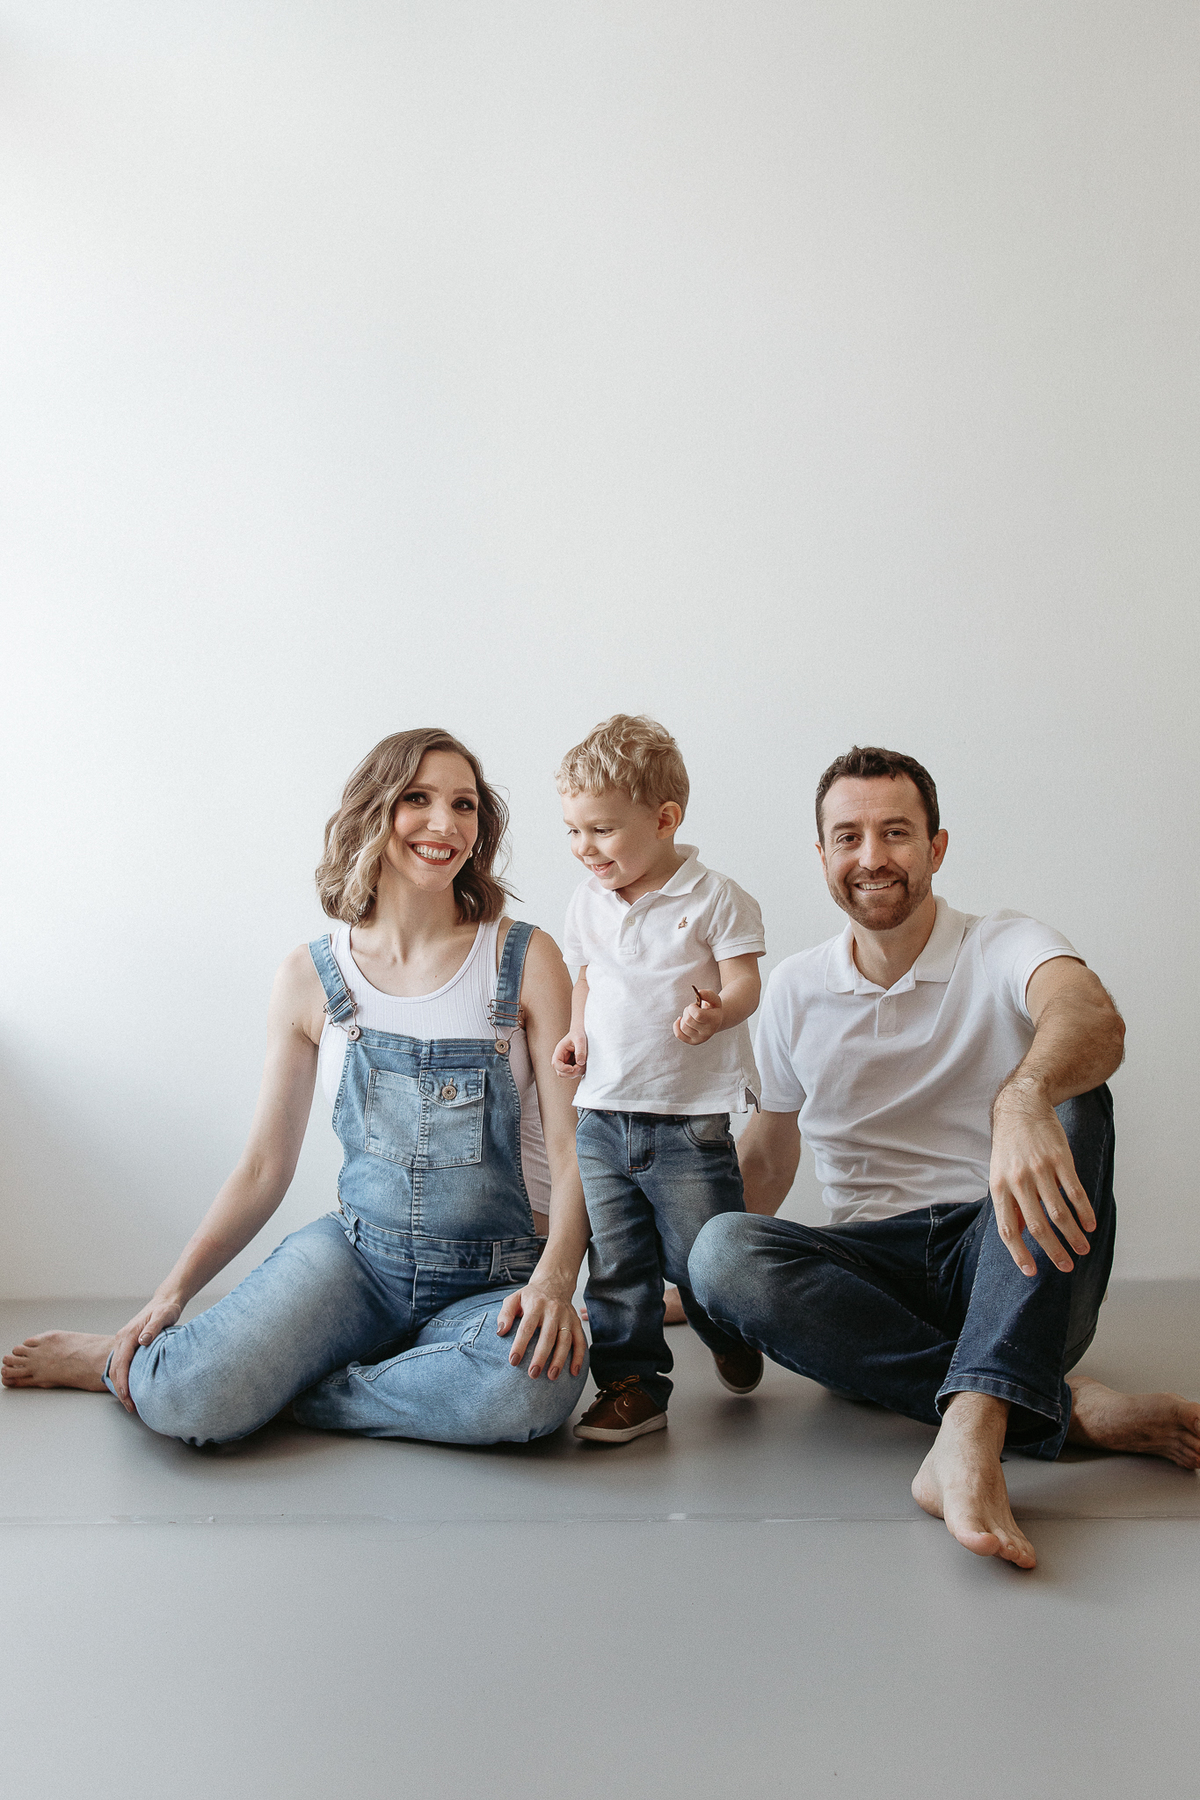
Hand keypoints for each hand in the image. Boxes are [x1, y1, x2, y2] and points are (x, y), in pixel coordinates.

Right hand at [107, 1297, 181, 1412]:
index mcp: (127, 1335)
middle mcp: (122, 1339)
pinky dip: (124, 1379)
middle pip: (115, 1369)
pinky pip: (122, 1365)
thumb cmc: (165, 1309)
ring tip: (130, 1403)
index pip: (121, 1362)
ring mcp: (123, 1343)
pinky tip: (132, 1389)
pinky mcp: (128, 1346)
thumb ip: (153, 1328)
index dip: (123, 1381)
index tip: (127, 1396)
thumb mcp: (163, 1316)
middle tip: (130, 1407)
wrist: (165, 1301)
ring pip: (117, 1369)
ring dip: (121, 1386)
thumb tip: (142, 1341)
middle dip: (120, 1389)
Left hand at [496, 1282, 586, 1379]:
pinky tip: (574, 1372)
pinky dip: (579, 1357)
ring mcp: (567, 1317)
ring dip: (559, 1359)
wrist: (554, 1284)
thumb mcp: (514, 1299)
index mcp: (536, 1305)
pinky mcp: (577, 1323)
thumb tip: (500, 1332)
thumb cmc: (531, 1296)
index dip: (520, 1345)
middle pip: (548, 1336)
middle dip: (541, 1356)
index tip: (513, 1361)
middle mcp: (553, 1310)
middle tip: (533, 1374)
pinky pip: (580, 1341)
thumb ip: (505, 1314)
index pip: (527, 1327)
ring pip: (565, 1340)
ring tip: (551, 1376)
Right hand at [551, 1030, 586, 1078]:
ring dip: (577, 1072)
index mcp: (559, 1052)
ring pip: (568, 1075)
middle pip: (561, 1073)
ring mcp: (567, 1064)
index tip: (572, 1068)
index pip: (555, 1064)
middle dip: (571, 1072)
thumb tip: (580, 1063)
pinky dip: (581, 1071)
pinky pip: (576, 1074)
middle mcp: (561, 1059)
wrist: (581, 1033)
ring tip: (584, 1062)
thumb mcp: (580, 1039)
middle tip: (581, 1065)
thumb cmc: (579, 1034)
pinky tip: (585, 1063)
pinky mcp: (573, 1067)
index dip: (563, 1068)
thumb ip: (580, 1050)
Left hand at [673, 989, 722, 1044]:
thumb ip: (707, 994)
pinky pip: (679, 1035)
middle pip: (688, 1020)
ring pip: (683, 1027)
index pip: (697, 1015)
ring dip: (684, 1018)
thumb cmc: (713, 1008)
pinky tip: (681, 1020)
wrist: (714, 1020)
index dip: (692, 1008)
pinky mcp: (693, 1042)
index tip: (695, 1005)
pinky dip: (676, 1026)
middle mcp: (708, 1032)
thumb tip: (699, 992)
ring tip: (690, 1015)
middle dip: (687, 1011)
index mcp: (715, 1020)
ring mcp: (701, 1039)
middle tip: (692, 1009)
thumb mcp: (714, 999)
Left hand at [989, 1082, 1095, 1276]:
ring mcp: (1040, 1170)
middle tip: (1067, 1267)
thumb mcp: (999, 1174)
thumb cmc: (1010, 1147)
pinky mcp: (1060, 1160)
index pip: (1008, 1229)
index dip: (1019, 1253)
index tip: (1032, 1272)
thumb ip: (1009, 1203)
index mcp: (999, 1187)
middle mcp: (1018, 1181)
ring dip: (1073, 1235)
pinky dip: (1084, 1212)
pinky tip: (1090, 1225)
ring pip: (1059, 1213)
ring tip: (1083, 1249)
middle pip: (1038, 1226)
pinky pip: (1075, 1192)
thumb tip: (1019, 1234)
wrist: (1021, 1108)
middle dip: (1054, 1251)